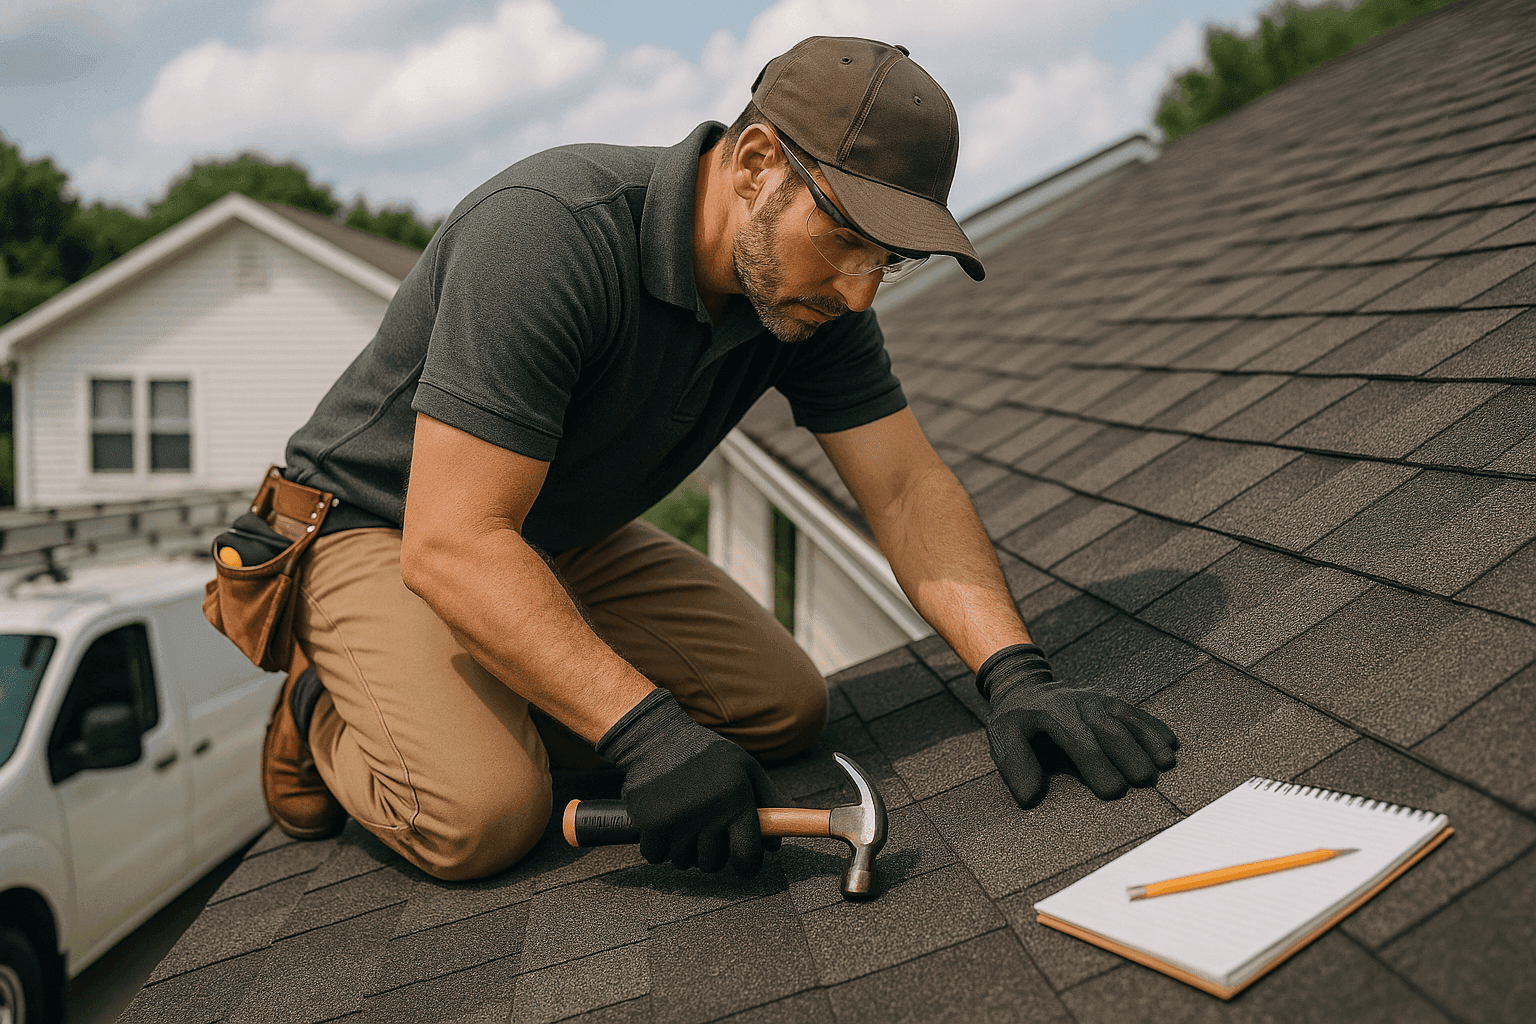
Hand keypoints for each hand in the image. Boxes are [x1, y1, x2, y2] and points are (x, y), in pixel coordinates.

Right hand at [596, 689, 783, 874]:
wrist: (656, 736)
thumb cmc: (706, 755)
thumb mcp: (745, 767)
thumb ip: (769, 803)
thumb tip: (775, 845)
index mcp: (737, 796)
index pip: (746, 856)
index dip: (746, 865)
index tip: (742, 862)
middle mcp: (709, 809)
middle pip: (712, 864)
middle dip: (710, 852)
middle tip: (705, 827)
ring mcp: (677, 817)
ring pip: (683, 862)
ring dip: (683, 848)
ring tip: (683, 819)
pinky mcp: (649, 821)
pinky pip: (655, 855)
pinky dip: (657, 845)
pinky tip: (662, 821)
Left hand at [976, 644, 1177, 807]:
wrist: (1026, 687)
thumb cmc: (1018, 723)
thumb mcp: (1003, 738)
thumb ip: (1015, 765)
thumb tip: (1031, 797)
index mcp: (1050, 714)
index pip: (1077, 740)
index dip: (1096, 765)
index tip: (1113, 791)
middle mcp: (1077, 702)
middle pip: (1107, 727)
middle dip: (1127, 753)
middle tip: (1144, 780)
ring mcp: (1097, 698)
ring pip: (1126, 717)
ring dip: (1147, 739)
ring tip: (1165, 763)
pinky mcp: (1112, 699)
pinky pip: (1136, 711)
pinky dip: (1154, 726)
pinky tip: (1171, 743)